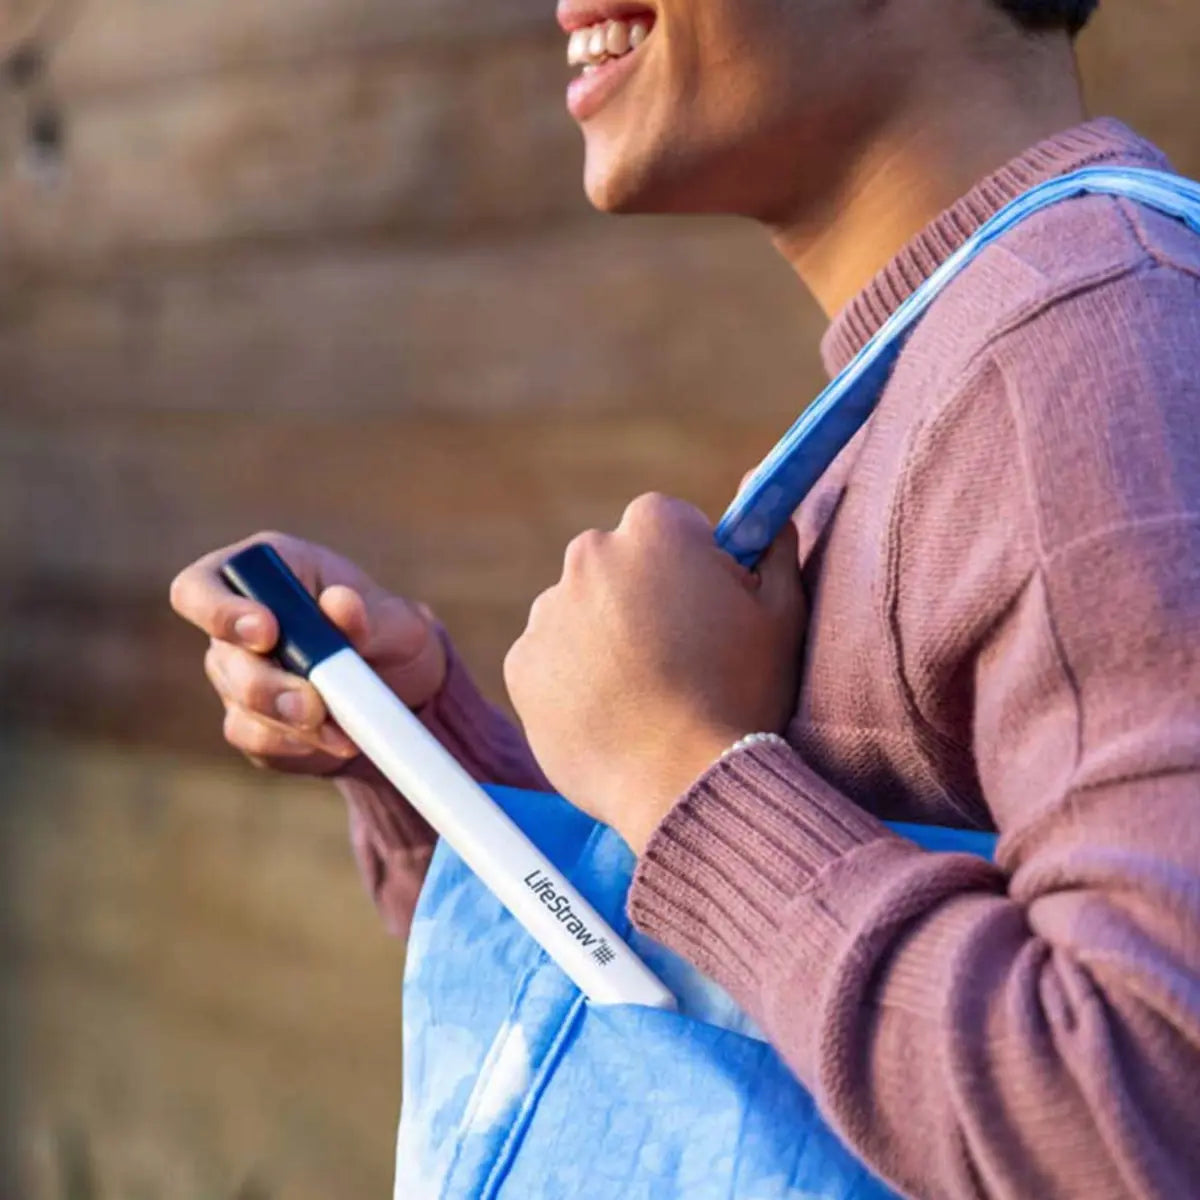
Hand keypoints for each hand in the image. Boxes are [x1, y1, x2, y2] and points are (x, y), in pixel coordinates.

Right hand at [169, 531, 445, 784]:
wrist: (403, 685)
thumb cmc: (391, 633)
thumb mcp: (396, 620)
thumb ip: (367, 614)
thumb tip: (339, 602)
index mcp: (264, 573)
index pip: (199, 587)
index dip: (220, 611)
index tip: (266, 632)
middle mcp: (237, 625)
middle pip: (222, 658)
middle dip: (267, 687)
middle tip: (313, 706)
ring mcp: (238, 677)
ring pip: (241, 706)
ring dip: (291, 723)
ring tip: (343, 729)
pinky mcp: (252, 723)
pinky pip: (258, 741)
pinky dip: (298, 746)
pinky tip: (336, 740)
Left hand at [504, 494, 804, 853]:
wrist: (681, 782)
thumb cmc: (742, 694)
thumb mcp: (783, 616)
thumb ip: (775, 552)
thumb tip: (774, 522)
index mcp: (654, 527)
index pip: (671, 526)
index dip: (694, 566)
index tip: (708, 608)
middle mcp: (589, 555)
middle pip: (617, 564)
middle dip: (641, 596)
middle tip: (678, 657)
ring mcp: (548, 610)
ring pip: (581, 612)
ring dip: (604, 638)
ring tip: (645, 696)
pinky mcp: (521, 663)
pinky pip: (551, 660)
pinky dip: (574, 680)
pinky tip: (612, 714)